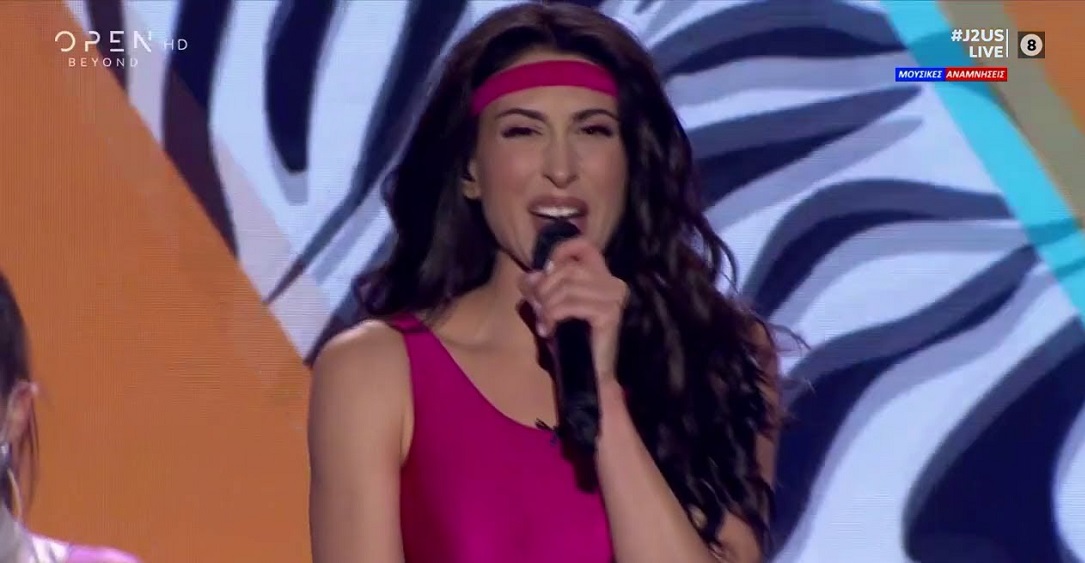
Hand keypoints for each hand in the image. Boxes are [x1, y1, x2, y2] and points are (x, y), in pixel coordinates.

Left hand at [519, 237, 628, 382]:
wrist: (588, 374)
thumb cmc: (572, 340)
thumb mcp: (551, 307)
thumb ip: (540, 288)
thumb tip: (528, 276)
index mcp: (603, 276)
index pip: (585, 245)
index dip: (561, 250)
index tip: (546, 269)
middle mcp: (613, 283)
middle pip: (568, 269)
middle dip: (545, 288)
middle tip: (537, 309)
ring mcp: (614, 298)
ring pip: (566, 286)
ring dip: (547, 305)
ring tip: (544, 323)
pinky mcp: (609, 313)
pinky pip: (570, 304)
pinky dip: (553, 316)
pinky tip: (549, 330)